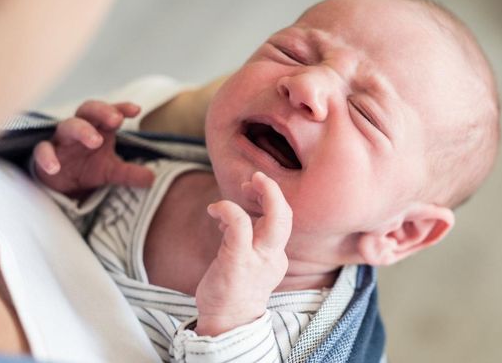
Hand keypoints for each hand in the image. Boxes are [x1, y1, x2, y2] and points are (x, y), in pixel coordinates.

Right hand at [34, 100, 154, 192]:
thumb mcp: (111, 172)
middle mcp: (80, 129)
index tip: (136, 110)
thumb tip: (152, 179)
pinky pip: (42, 150)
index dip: (121, 107)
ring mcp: (61, 141)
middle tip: (116, 120)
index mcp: (98, 128)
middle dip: (102, 111)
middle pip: (88, 110)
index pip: (110, 112)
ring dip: (81, 130)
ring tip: (96, 141)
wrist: (61, 185)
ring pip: (67, 126)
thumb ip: (130, 173)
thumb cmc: (87, 168)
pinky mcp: (44, 155)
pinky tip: (55, 167)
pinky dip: (47, 157)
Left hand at [194, 172, 291, 335]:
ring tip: (242, 187)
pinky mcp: (238, 262)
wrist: (226, 323)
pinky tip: (214, 209)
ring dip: (262, 193)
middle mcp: (273, 256)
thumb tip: (231, 214)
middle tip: (258, 177)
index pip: (282, 219)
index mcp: (275, 255)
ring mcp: (258, 259)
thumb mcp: (246, 261)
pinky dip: (229, 208)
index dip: (269, 199)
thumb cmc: (232, 290)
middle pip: (286, 216)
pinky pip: (240, 225)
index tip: (251, 190)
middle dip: (274, 190)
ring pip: (274, 219)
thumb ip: (245, 237)